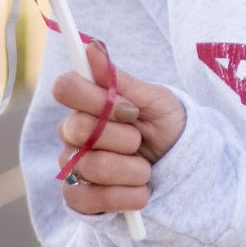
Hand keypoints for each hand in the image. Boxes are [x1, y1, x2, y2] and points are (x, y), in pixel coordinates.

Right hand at [53, 41, 186, 216]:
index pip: (66, 87)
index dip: (97, 99)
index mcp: (87, 102)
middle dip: (122, 137)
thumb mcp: (154, 100)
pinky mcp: (77, 198)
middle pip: (78, 129)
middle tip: (140, 140)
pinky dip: (122, 197)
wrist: (179, 166)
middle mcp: (72, 133)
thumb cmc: (165, 125)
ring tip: (146, 170)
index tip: (130, 109)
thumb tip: (90, 46)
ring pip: (88, 167)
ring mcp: (72, 166)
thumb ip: (119, 80)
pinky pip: (85, 200)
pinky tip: (140, 193)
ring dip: (130, 170)